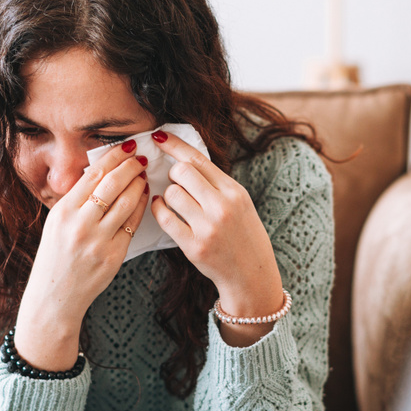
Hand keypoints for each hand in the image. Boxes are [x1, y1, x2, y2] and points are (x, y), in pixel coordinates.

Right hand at [15, 141, 147, 368]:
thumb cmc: (56, 257)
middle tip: (141, 159)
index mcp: (63, 211)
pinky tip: (144, 198)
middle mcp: (80, 224)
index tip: (127, 147)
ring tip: (144, 176)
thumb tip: (101, 172)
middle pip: (112, 184)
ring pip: (126, 203)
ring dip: (139, 185)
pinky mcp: (113, 255)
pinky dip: (140, 207)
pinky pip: (132, 225)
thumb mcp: (56, 223)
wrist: (55, 296)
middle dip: (131, 167)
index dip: (114, 157)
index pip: (93, 174)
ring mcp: (98, 241)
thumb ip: (77, 200)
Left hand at [149, 131, 284, 344]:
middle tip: (176, 182)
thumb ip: (216, 183)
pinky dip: (159, 210)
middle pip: (182, 172)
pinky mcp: (193, 246)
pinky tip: (163, 209)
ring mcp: (208, 227)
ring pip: (171, 193)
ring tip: (173, 200)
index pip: (199, 159)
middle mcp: (223, 207)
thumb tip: (184, 159)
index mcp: (235, 192)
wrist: (251, 274)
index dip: (175, 144)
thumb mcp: (239, 203)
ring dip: (167, 194)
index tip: (159, 136)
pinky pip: (165, 218)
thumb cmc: (243, 234)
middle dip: (173, 174)